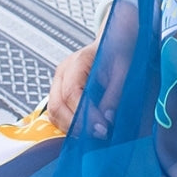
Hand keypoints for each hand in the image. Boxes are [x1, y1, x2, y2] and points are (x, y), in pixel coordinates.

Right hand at [45, 0, 138, 136]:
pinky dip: (68, 124)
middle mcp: (63, 72)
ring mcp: (58, 82)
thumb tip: (106, 120)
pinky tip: (84, 130)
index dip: (83, 114)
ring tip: (92, 135)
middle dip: (74, 126)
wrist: (116, 39)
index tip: (101, 128)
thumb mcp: (124, 70)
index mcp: (77, 61)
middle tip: (96, 136)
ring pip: (53, 112)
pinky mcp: (60, 91)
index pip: (71, 92)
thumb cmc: (120, 52)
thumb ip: (114, 94)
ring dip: (70, 128)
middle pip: (56, 105)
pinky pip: (57, 112)